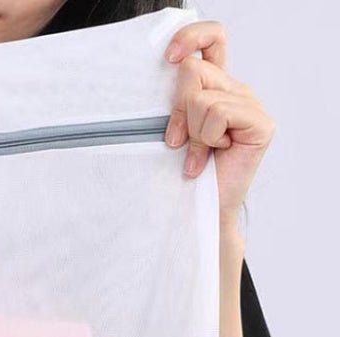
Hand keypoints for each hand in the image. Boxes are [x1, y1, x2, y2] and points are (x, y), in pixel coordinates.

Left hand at [163, 21, 275, 231]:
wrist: (201, 208)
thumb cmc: (185, 172)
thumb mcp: (174, 129)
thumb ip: (177, 100)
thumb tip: (172, 72)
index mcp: (215, 86)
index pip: (211, 38)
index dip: (191, 37)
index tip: (169, 57)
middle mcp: (235, 90)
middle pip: (193, 70)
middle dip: (177, 110)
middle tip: (178, 141)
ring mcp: (250, 105)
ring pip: (202, 98)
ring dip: (192, 132)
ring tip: (198, 155)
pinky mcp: (260, 123)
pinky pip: (218, 113)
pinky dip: (207, 138)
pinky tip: (213, 155)